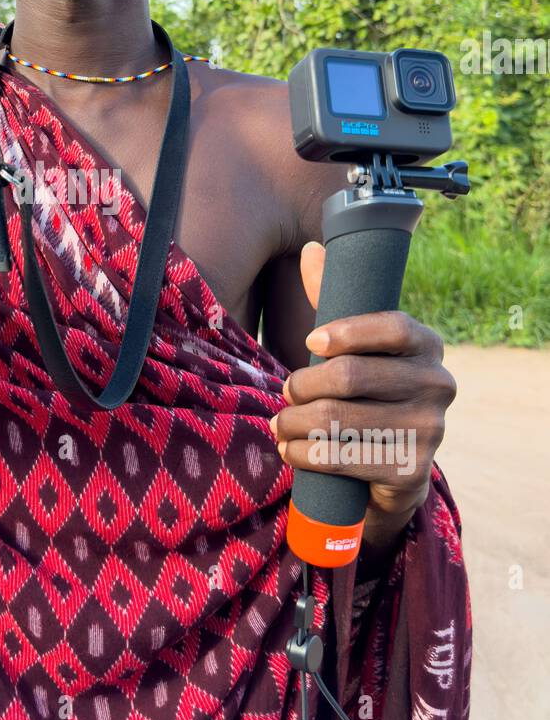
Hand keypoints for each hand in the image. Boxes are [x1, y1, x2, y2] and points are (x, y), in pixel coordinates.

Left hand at [268, 241, 456, 524]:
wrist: (393, 469)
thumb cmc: (366, 393)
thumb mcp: (356, 347)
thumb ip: (336, 298)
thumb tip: (312, 249)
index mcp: (428, 345)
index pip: (392, 326)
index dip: (347, 331)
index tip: (312, 339)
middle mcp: (438, 385)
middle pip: (351, 376)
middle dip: (303, 385)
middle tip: (285, 391)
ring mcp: (429, 430)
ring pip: (338, 419)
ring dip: (293, 422)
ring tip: (280, 423)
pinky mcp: (410, 470)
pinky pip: (340, 457)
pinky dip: (303, 453)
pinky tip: (291, 449)